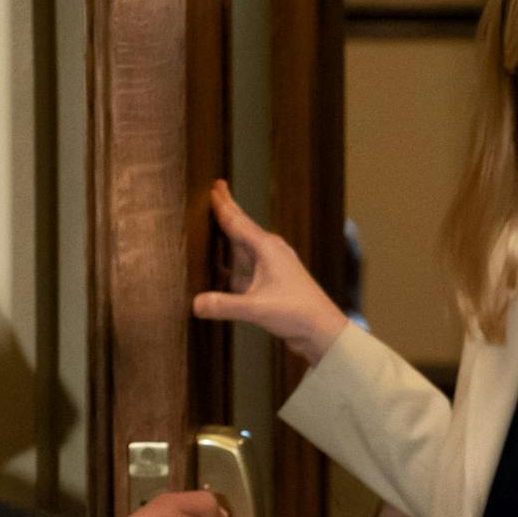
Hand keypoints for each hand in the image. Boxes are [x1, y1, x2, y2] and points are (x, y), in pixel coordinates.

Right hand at [193, 179, 348, 364]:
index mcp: (267, 249)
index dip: (224, 205)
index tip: (215, 186)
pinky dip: (233, 258)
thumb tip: (195, 303)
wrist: (322, 330)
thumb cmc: (297, 313)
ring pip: (245, 243)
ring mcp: (272, 266)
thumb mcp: (257, 309)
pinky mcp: (272, 281)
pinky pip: (247, 263)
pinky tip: (223, 263)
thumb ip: (225, 305)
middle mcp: (270, 252)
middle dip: (229, 207)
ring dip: (231, 231)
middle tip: (218, 187)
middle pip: (243, 225)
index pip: (239, 222)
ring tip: (219, 218)